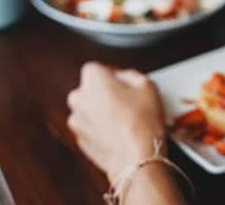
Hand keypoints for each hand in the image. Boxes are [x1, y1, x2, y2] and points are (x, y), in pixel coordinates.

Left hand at [66, 62, 165, 183]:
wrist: (136, 156)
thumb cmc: (141, 121)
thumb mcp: (147, 85)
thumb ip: (130, 74)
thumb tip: (124, 77)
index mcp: (93, 79)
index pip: (96, 68)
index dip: (112, 74)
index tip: (123, 82)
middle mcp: (79, 98)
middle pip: (89, 89)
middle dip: (104, 93)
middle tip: (126, 100)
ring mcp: (77, 121)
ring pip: (88, 110)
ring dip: (101, 112)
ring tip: (124, 119)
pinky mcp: (80, 140)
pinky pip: (90, 128)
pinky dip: (101, 129)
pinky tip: (119, 133)